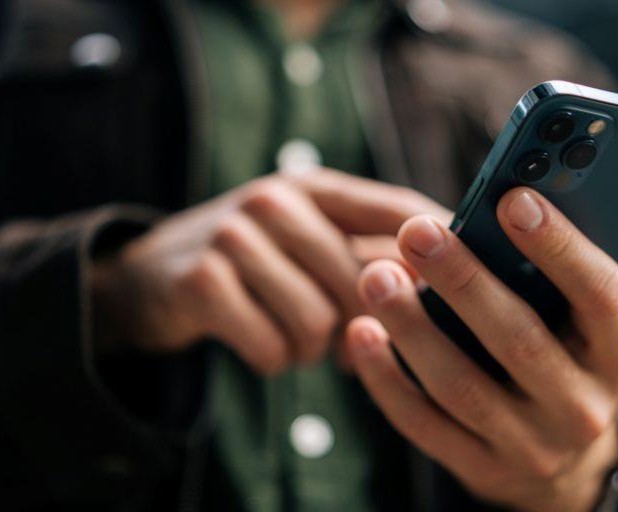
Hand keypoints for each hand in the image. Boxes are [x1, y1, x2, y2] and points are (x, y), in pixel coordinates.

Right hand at [91, 169, 447, 374]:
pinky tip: (263, 346)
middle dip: (362, 327)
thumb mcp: (306, 242)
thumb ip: (367, 255)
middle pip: (363, 281)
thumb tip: (450, 292)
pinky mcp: (202, 280)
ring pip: (319, 321)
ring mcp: (234, 235)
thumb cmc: (252, 266)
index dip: (441, 250)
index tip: (470, 288)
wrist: (147, 278)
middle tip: (346, 344)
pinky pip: (272, 346)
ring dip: (312, 350)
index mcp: (315, 187)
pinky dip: (274, 360)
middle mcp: (276, 198)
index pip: (400, 210)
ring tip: (297, 341)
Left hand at [344, 187, 617, 510]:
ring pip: (461, 385)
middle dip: (463, 280)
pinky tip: (362, 332)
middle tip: (417, 231)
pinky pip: (423, 423)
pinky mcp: (480, 470)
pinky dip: (387, 378)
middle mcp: (581, 407)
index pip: (602, 298)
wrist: (558, 468)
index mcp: (617, 357)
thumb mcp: (603, 329)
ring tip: (376, 275)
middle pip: (519, 339)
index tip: (512, 199)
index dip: (560, 247)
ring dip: (412, 327)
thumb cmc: (571, 365)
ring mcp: (529, 447)